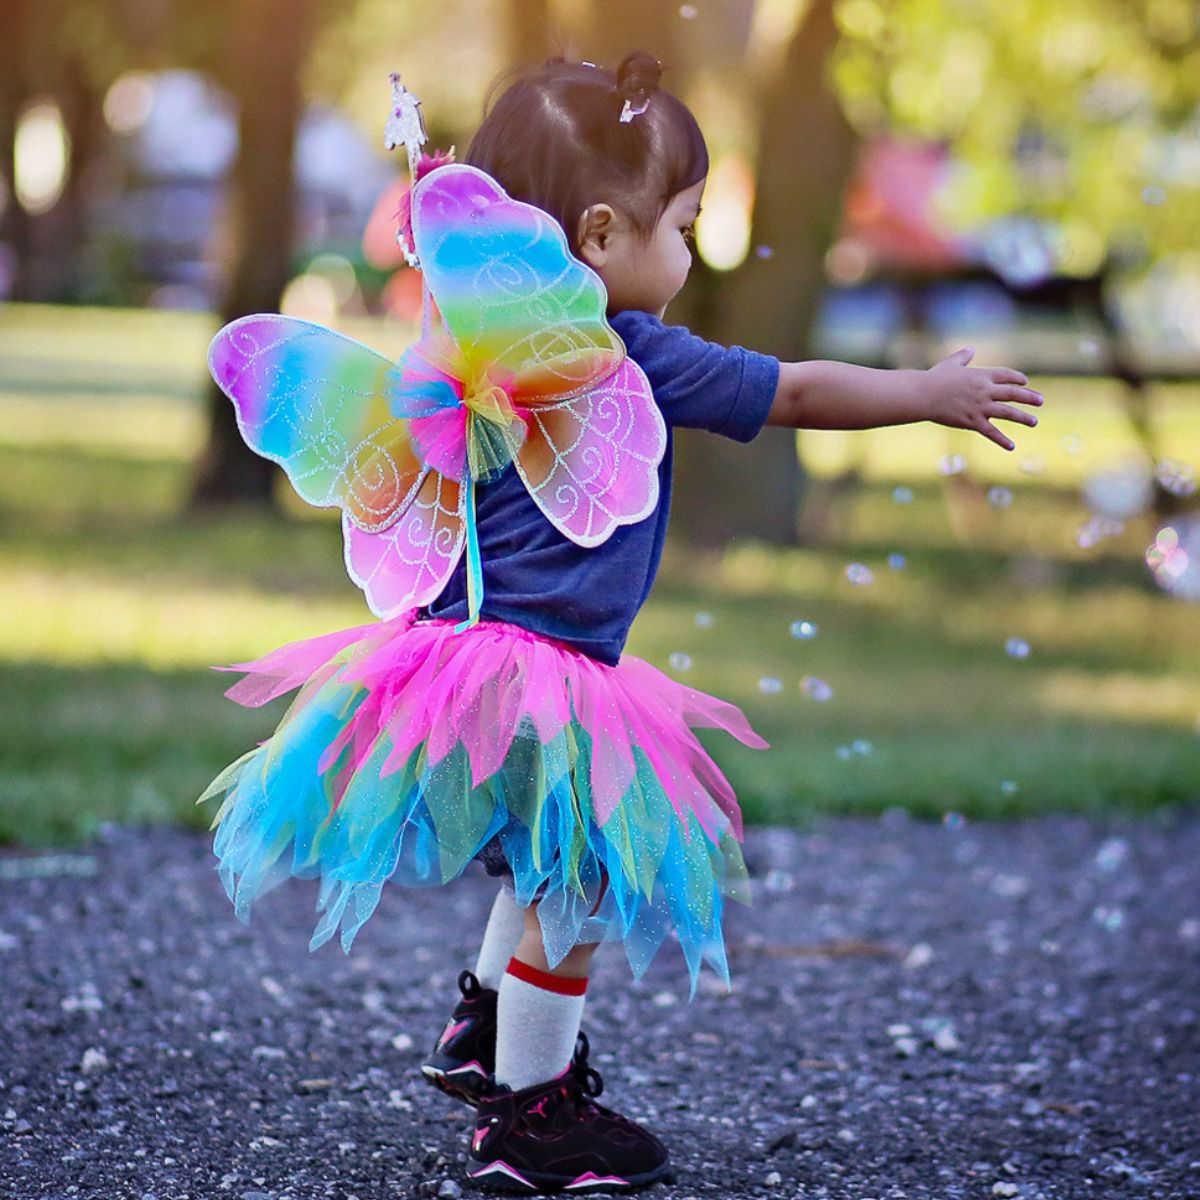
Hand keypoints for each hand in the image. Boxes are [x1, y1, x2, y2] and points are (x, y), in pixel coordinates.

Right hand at [925, 346, 1043, 450]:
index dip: (1017, 378)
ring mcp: (980, 407)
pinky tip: (1011, 446)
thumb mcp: (950, 364)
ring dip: (1023, 417)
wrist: (924, 395)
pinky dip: (1001, 440)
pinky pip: (991, 432)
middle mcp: (985, 391)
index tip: (1025, 382)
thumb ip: (962, 356)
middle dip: (1029, 397)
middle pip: (1013, 393)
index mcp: (982, 376)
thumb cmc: (934, 378)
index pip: (1006, 376)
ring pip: (1008, 412)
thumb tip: (971, 349)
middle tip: (1041, 401)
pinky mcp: (972, 421)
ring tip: (1034, 421)